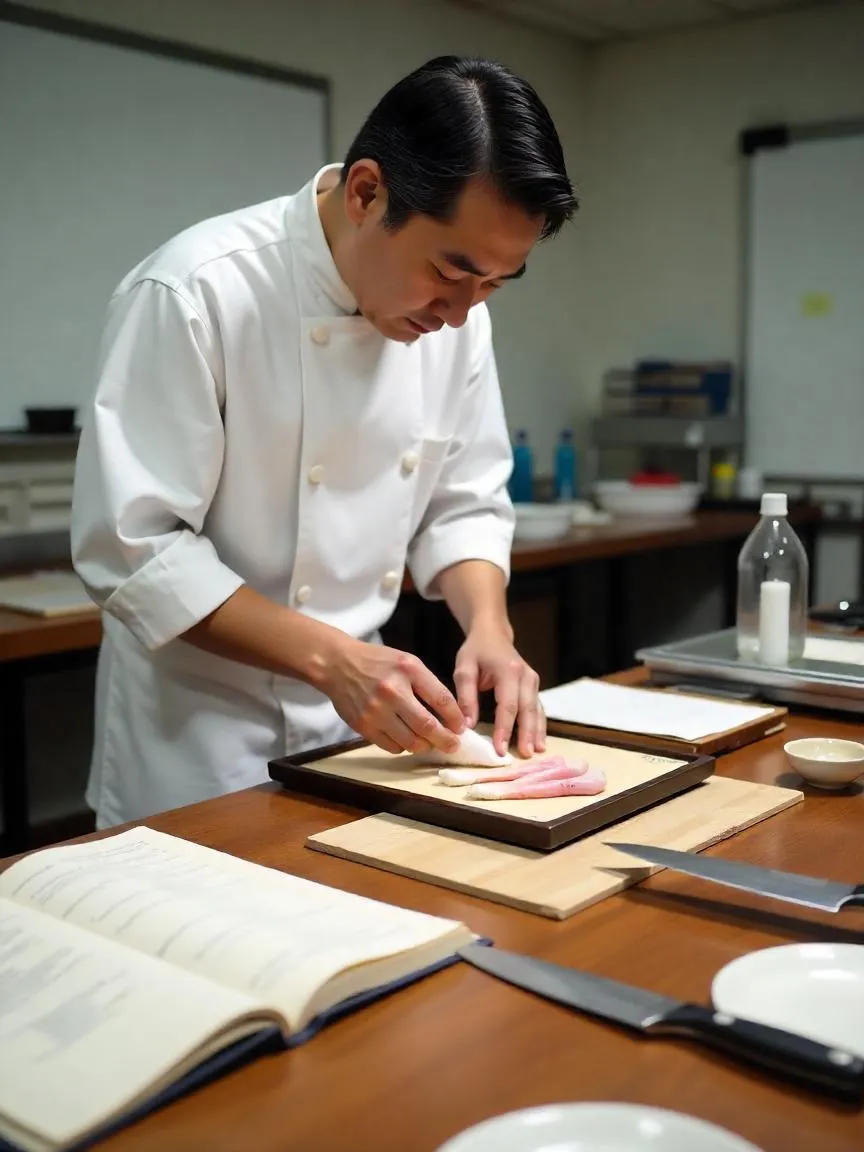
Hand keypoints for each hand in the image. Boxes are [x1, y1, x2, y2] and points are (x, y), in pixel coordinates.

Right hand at [320, 637, 465, 755]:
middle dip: (445, 740)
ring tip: (429, 743)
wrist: (338, 664)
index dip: (455, 718)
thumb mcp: (407, 662)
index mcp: (408, 670)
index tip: (460, 727)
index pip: (441, 699)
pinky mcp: (363, 725)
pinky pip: (391, 746)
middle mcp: (392, 690)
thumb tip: (449, 715)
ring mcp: (376, 710)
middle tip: (453, 745)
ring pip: (410, 741)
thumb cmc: (378, 663)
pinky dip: (403, 746)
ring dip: (424, 746)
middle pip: (427, 726)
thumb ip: (428, 684)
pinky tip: (406, 739)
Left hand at [453, 623, 544, 758]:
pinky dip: (539, 725)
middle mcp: (526, 675)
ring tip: (536, 752)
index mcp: (508, 670)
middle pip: (527, 709)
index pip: (507, 705)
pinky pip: (538, 708)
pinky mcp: (534, 686)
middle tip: (525, 756)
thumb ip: (466, 696)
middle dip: (526, 734)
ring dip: (537, 732)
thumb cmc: (476, 651)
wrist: (492, 633)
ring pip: (537, 710)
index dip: (504, 729)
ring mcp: (533, 680)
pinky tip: (540, 741)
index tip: (500, 750)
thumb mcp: (464, 669)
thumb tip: (468, 725)